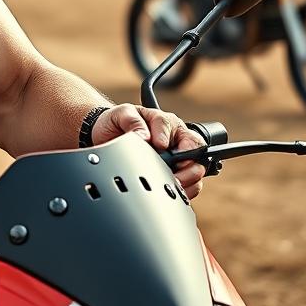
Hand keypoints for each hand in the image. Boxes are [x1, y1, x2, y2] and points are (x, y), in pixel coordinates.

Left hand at [91, 104, 206, 198]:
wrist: (108, 136)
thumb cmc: (118, 122)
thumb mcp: (122, 114)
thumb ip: (132, 121)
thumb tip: (145, 136)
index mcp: (165, 122)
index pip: (175, 129)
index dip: (170, 140)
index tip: (160, 146)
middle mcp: (176, 138)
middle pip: (196, 152)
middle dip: (188, 165)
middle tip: (173, 174)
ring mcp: (177, 156)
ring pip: (196, 170)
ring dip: (187, 180)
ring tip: (171, 184)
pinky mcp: (174, 171)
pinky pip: (190, 183)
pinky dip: (185, 189)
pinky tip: (172, 190)